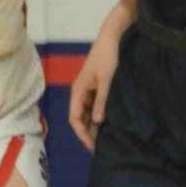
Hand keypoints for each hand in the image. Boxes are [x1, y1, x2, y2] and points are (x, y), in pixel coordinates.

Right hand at [69, 23, 121, 151]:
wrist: (111, 38)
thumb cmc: (107, 57)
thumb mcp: (106, 80)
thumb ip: (102, 101)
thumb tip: (97, 122)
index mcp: (78, 90)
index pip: (75, 118)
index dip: (82, 134)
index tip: (93, 146)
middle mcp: (80, 91)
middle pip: (79, 117)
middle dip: (87, 132)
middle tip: (101, 148)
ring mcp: (87, 89)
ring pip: (87, 113)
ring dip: (93, 126)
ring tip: (105, 139)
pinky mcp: (95, 87)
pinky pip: (93, 106)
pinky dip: (98, 116)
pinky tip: (108, 123)